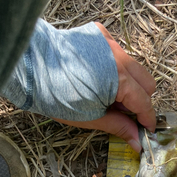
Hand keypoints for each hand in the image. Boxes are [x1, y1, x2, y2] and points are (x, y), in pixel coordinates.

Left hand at [53, 22, 155, 151]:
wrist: (30, 68)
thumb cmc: (56, 96)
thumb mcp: (90, 118)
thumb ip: (118, 127)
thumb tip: (136, 141)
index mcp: (118, 79)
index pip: (144, 102)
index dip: (147, 119)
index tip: (146, 130)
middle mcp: (118, 56)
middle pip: (146, 83)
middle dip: (139, 100)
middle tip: (122, 113)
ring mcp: (109, 42)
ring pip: (134, 68)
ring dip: (127, 85)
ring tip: (106, 96)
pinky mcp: (99, 34)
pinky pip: (118, 53)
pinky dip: (114, 68)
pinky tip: (97, 78)